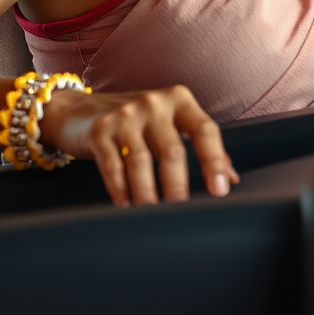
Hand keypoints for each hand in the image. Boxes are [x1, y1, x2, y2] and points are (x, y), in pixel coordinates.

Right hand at [39, 84, 239, 206]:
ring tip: (152, 213)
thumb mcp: (171, 123)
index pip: (204, 129)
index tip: (220, 190)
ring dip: (147, 192)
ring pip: (141, 160)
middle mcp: (154, 103)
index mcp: (179, 100)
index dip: (215, 160)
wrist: (82, 110)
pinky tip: (125, 205)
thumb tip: (231, 177)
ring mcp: (125, 115)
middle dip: (178, 184)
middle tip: (182, 211)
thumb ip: (200, 144)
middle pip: (172, 149)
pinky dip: (120, 188)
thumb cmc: (138, 121)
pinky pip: (112, 164)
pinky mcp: (100, 130)